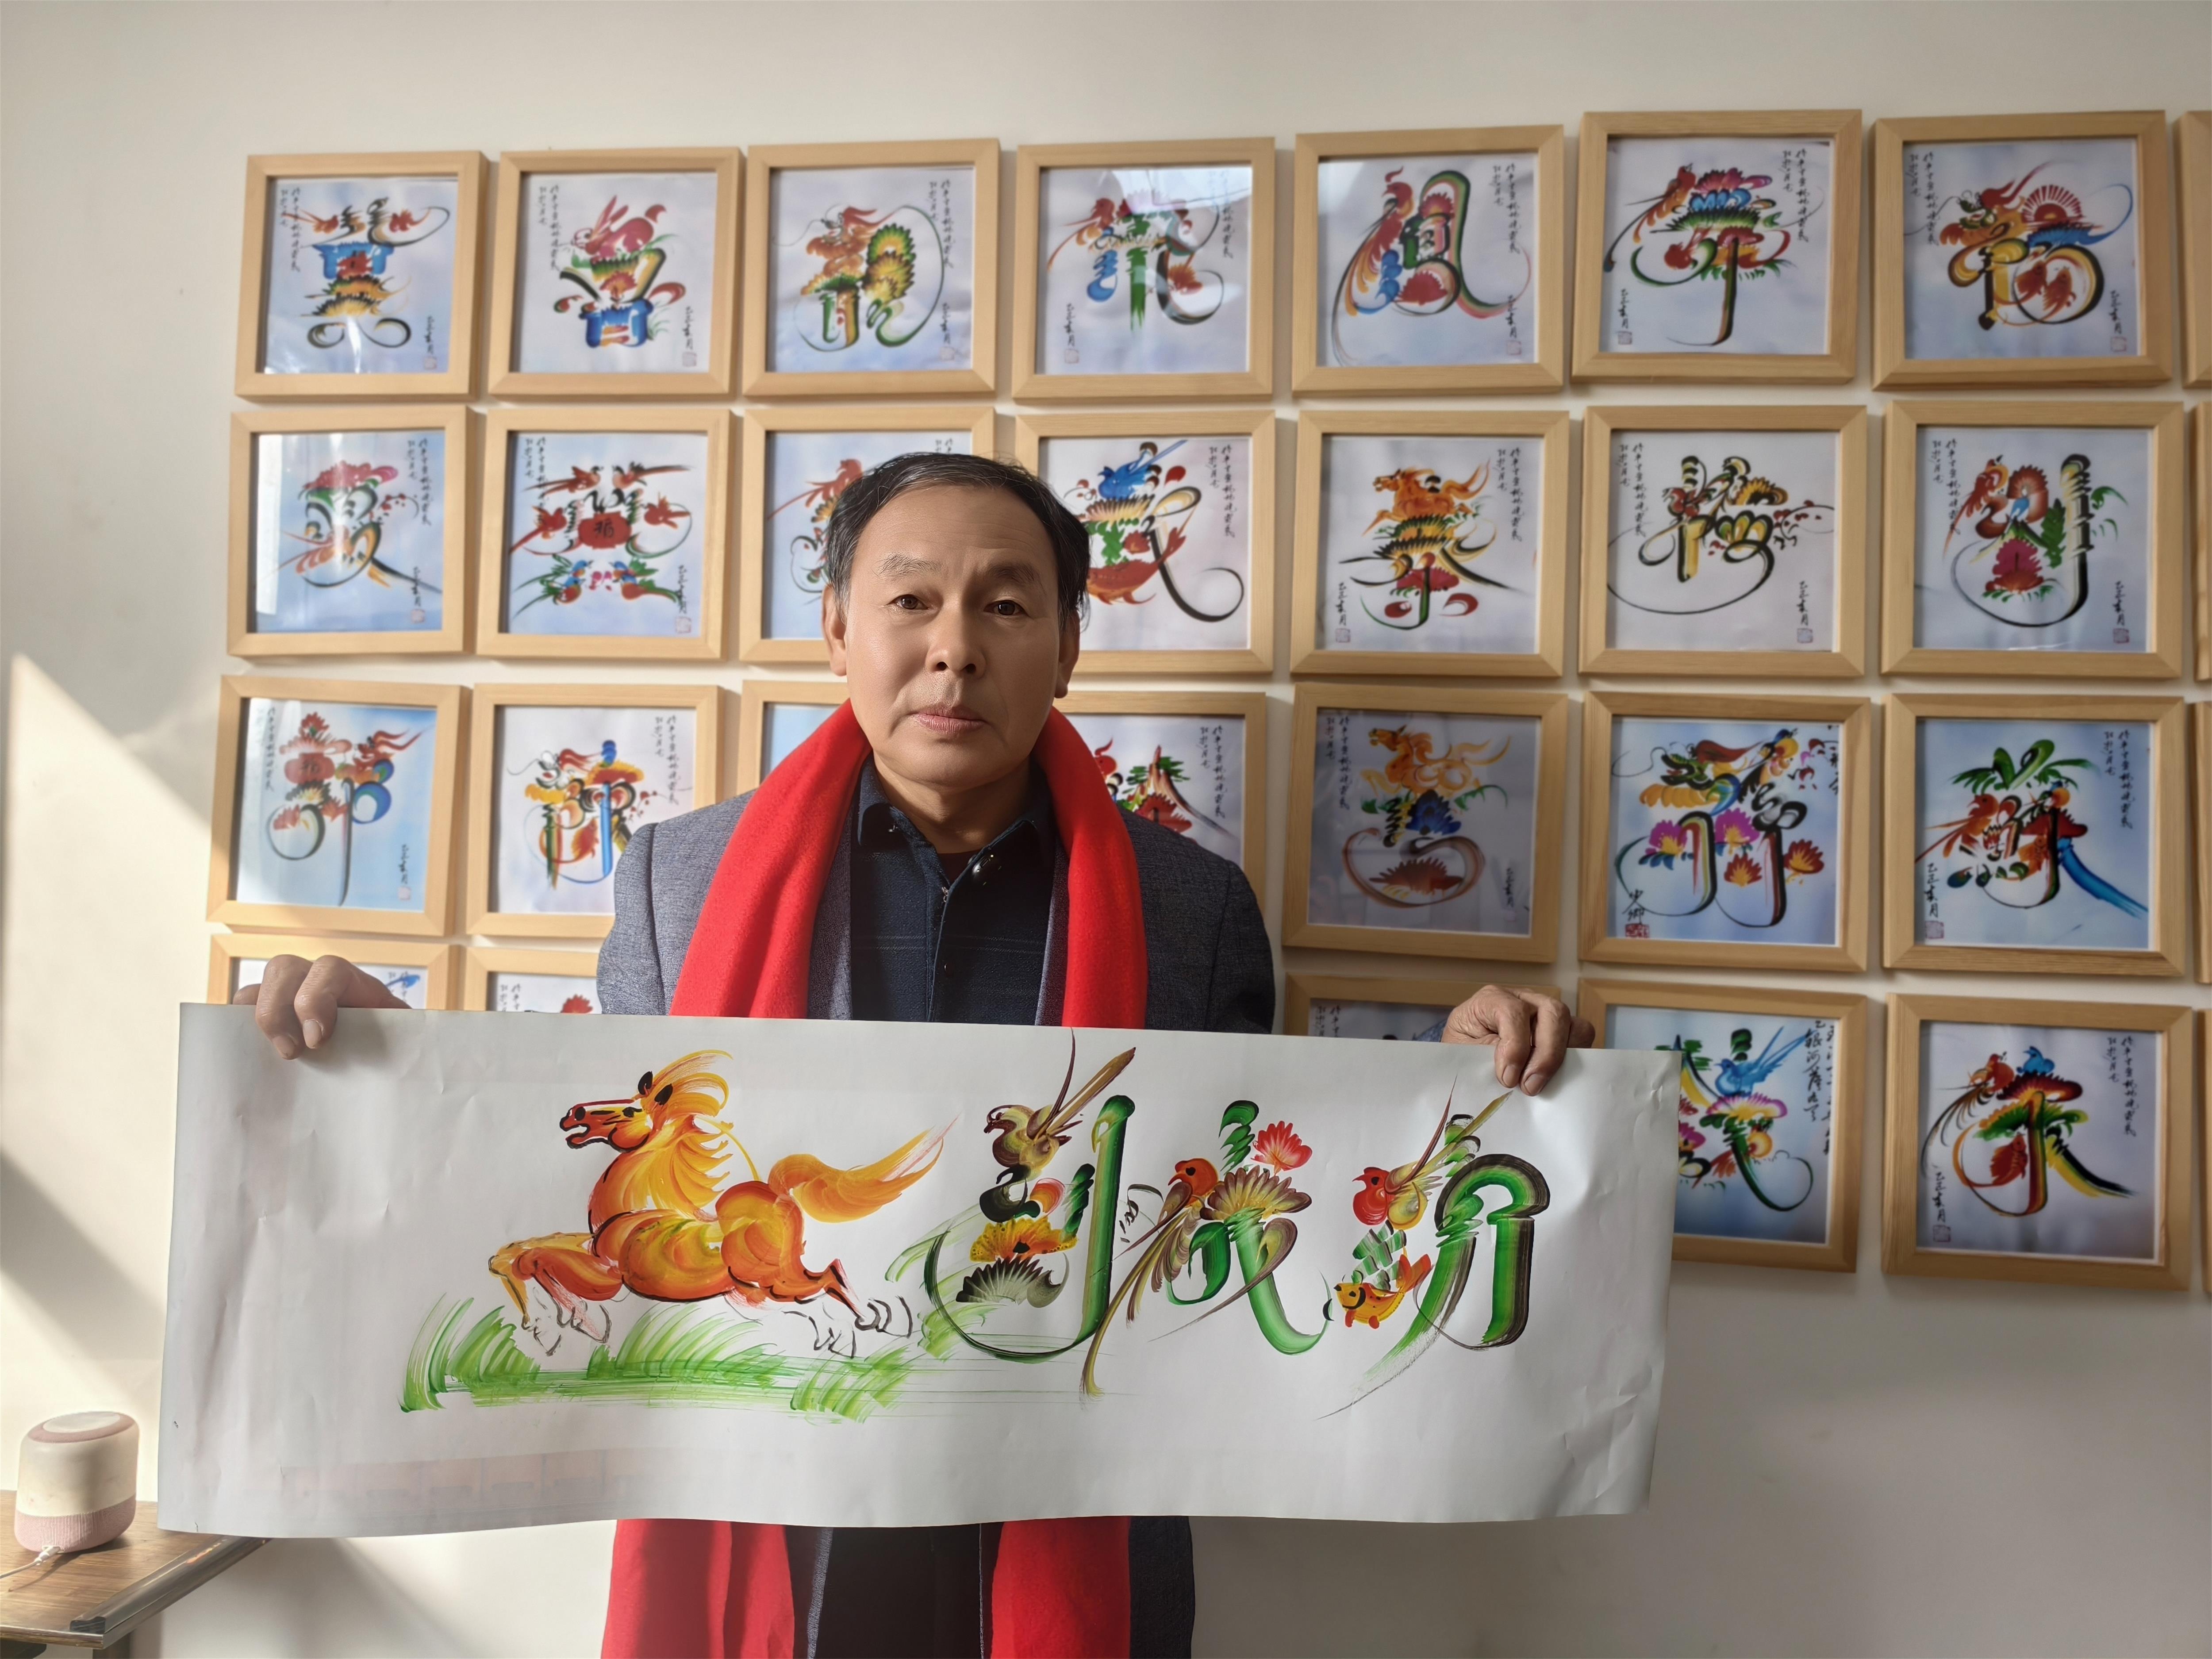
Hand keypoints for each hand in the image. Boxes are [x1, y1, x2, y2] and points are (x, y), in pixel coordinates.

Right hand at [233, 954, 407, 1059]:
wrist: (387, 1055)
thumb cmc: (396, 1047)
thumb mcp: (403, 1041)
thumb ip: (401, 1044)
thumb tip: (402, 1066)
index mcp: (355, 984)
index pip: (330, 970)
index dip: (316, 998)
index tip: (317, 1040)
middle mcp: (316, 982)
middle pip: (284, 968)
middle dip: (279, 1007)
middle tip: (290, 1052)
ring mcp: (287, 997)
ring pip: (257, 988)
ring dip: (257, 1017)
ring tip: (271, 1055)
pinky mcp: (271, 1018)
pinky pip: (242, 1014)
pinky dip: (237, 1030)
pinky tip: (247, 1058)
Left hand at [1441, 985, 1594, 1096]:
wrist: (1466, 1058)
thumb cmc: (1463, 1054)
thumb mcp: (1464, 1054)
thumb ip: (1487, 1058)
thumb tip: (1514, 1074)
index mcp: (1492, 999)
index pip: (1513, 1011)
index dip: (1515, 1046)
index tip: (1507, 1078)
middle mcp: (1523, 999)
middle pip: (1553, 1012)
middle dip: (1546, 1054)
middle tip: (1530, 1087)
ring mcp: (1545, 1013)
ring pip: (1573, 1025)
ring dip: (1561, 1057)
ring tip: (1540, 1083)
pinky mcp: (1560, 1030)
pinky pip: (1580, 1038)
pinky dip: (1573, 1059)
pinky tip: (1552, 1078)